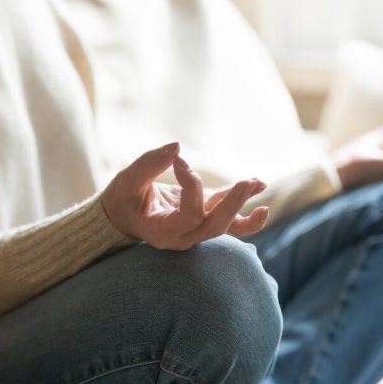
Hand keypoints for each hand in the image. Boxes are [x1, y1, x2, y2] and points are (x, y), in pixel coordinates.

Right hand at [101, 142, 269, 249]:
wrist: (123, 215)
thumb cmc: (122, 199)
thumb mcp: (127, 181)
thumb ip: (148, 164)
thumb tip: (176, 146)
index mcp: (162, 233)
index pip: (189, 216)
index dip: (191, 188)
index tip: (180, 162)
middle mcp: (183, 237)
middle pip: (214, 226)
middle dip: (232, 205)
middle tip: (246, 183)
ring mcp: (196, 230)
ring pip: (226, 225)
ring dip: (243, 204)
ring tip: (258, 183)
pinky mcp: (204, 219)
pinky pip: (229, 219)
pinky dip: (246, 206)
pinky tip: (260, 186)